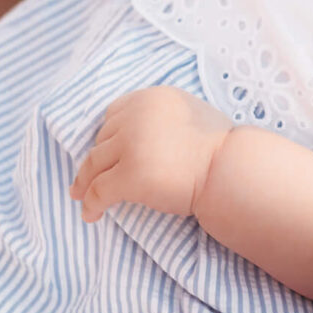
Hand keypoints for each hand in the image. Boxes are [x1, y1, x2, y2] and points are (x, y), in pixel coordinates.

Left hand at [70, 86, 232, 222]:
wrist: (231, 170)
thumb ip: (165, 120)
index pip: (115, 113)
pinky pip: (99, 190)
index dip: (108, 134)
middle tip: (85, 179)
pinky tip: (91, 214)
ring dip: (85, 182)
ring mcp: (132, 145)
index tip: (105, 151)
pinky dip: (90, 203)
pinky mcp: (130, 174)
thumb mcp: (191, 116)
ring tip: (81, 197)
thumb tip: (149, 140)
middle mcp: (137, 116)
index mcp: (153, 98)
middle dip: (95, 160)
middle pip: (103, 138)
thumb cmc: (221, 150)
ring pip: (95, 164)